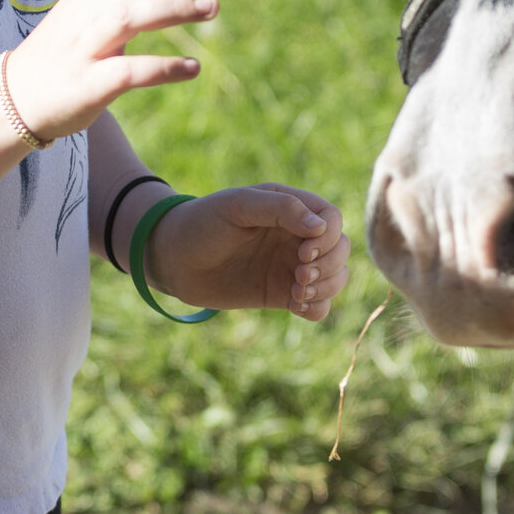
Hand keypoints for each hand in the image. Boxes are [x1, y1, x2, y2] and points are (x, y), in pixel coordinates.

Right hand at [6, 0, 243, 141]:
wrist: (21, 95)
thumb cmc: (71, 41)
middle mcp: (90, 8)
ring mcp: (85, 44)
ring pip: (132, 16)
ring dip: (175, 9)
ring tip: (214, 9)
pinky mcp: (86, 83)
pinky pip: (125, 71)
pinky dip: (160, 68)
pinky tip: (193, 68)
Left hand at [142, 184, 350, 320]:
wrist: (173, 260)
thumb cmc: (202, 223)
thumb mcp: (236, 206)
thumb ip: (279, 208)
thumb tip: (319, 227)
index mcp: (290, 207)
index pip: (332, 220)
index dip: (328, 238)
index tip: (303, 252)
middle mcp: (297, 236)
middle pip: (341, 250)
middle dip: (329, 266)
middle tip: (299, 277)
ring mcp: (292, 266)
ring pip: (336, 277)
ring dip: (327, 288)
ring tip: (296, 294)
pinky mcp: (283, 294)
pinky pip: (318, 304)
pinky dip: (318, 308)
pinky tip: (296, 306)